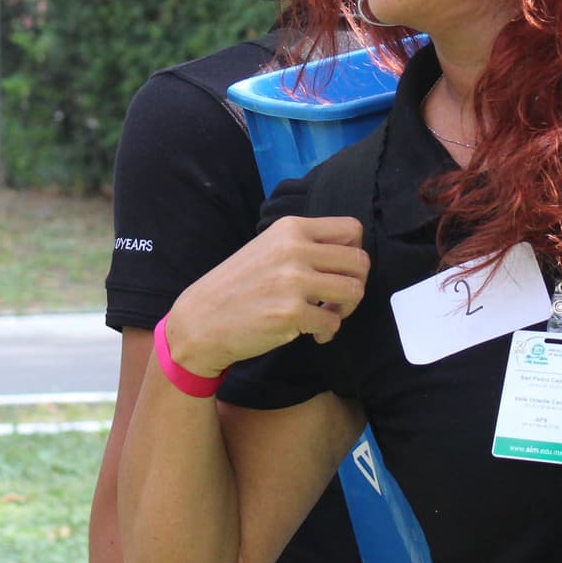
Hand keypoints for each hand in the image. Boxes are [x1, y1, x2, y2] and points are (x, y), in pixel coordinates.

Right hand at [166, 216, 369, 375]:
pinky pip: (333, 324)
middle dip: (356, 284)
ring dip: (346, 309)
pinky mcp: (292, 313)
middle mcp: (295, 249)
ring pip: (354, 291)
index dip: (355, 253)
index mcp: (291, 228)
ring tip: (326, 316)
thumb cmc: (236, 286)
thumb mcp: (268, 248)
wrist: (201, 321)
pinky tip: (311, 334)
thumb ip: (303, 245)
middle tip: (337, 299)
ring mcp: (294, 281)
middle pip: (360, 262)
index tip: (340, 271)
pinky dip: (327, 333)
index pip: (352, 229)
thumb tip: (346, 256)